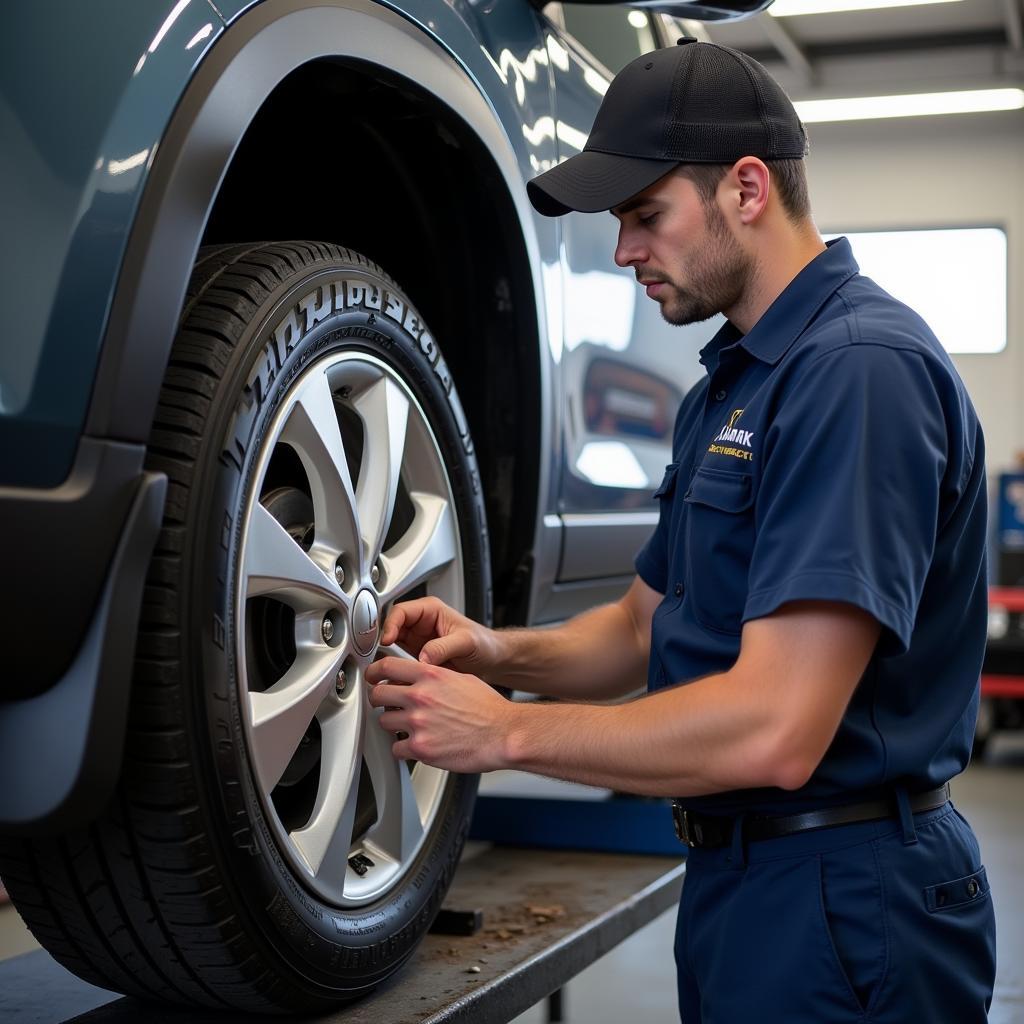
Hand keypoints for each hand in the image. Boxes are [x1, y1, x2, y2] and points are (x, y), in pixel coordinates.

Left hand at [365, 656, 515, 771]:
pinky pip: (396, 749)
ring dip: (393, 725)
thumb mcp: (461, 679)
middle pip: (378, 694)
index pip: (387, 666)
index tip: (372, 677)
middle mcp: (420, 697)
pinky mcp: (420, 748)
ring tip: (409, 727)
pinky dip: (403, 749)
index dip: (374, 672)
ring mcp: (418, 723)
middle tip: (387, 705)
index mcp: (430, 676)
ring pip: (384, 722)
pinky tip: (416, 745)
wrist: (503, 734)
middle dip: (380, 700)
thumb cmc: (488, 709)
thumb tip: (421, 676)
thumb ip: (435, 676)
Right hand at [379, 597, 498, 673]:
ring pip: (392, 645)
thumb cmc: (484, 644)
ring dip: (387, 655)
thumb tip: (422, 656)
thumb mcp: (466, 642)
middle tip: (380, 656)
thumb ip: (443, 647)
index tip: (387, 640)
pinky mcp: (417, 656)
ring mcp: (417, 640)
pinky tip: (397, 675)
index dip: (390, 625)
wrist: (492, 660)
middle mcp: (421, 623)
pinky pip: (400, 659)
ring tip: (386, 667)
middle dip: (383, 641)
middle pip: (391, 627)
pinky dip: (396, 667)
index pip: (401, 611)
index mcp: (431, 610)